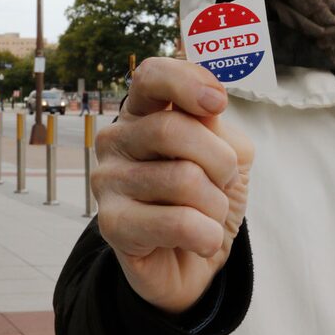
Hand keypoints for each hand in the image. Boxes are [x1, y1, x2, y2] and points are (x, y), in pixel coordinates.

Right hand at [93, 57, 253, 313]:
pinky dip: (207, 235)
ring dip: (216, 204)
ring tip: (208, 215)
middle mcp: (116, 140)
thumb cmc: (208, 196)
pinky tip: (200, 240)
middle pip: (172, 129)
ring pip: (183, 179)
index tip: (218, 104)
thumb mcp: (227, 151)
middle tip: (224, 181)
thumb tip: (207, 109)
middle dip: (220, 160)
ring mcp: (107, 180)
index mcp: (143, 112)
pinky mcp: (111, 224)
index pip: (151, 76)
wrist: (196, 258)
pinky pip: (178, 222)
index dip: (186, 82)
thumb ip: (216, 126)